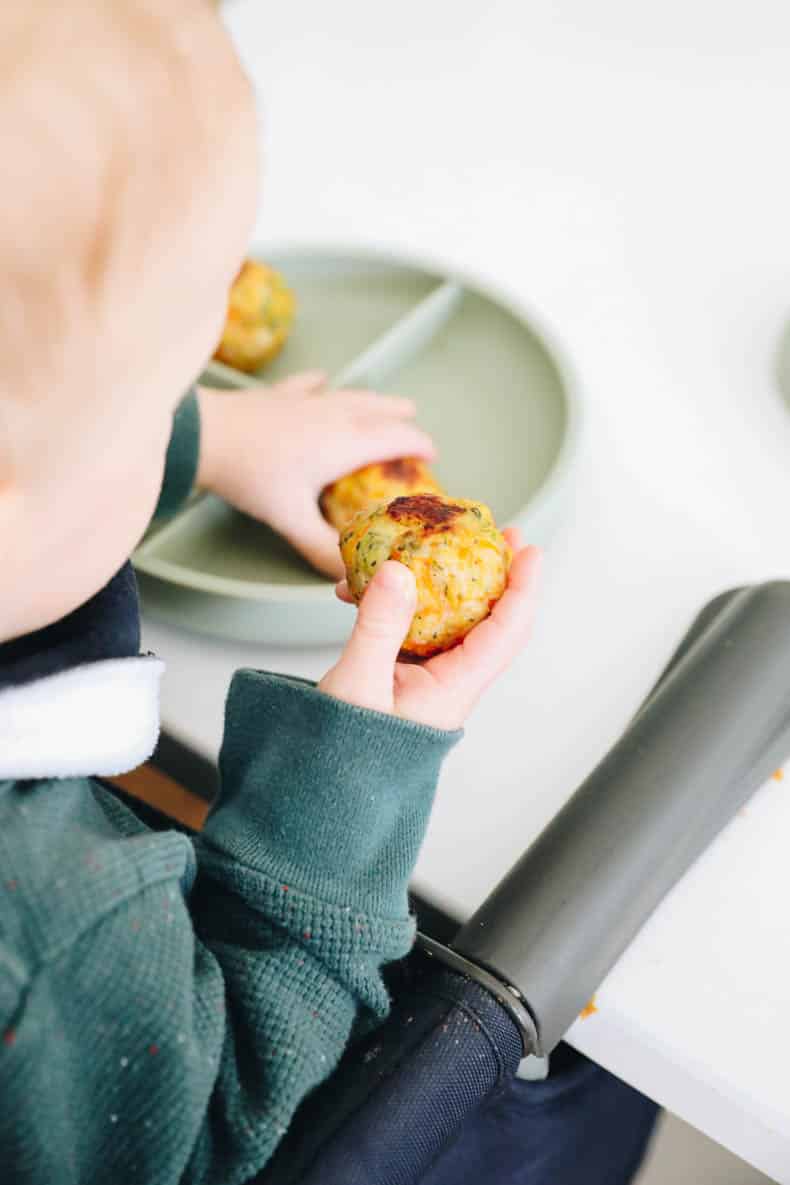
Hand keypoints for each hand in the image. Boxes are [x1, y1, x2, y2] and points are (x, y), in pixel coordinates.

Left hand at [196, 373, 434, 578]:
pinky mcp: (279, 396)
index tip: (432, 456)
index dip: (419, 445)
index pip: (396, 438)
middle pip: (379, 410)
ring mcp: (305, 401)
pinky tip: (322, 381)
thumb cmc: (252, 476)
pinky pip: (308, 386)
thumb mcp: (290, 519)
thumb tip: (346, 577)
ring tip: (386, 400)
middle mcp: (333, 415)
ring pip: (350, 395)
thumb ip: (320, 548)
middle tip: (414, 423)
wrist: (204, 436)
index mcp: (345, 443)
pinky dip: (321, 385)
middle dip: (400, 417)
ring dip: (373, 399)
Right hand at [319, 530, 541, 731]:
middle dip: (497, 574)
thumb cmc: (346, 749)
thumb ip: (377, 626)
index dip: (522, 588)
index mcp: (455, 688)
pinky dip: (401, 598)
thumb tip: (399, 570)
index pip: (506, 632)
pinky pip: (417, 625)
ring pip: (452, 619)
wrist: (326, 786)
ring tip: (437, 543)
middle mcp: (452, 681)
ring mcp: (431, 677)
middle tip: (500, 533)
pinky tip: (369, 581)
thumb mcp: (358, 683)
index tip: (529, 550)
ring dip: (446, 580)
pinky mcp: (407, 673)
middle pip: (491, 620)